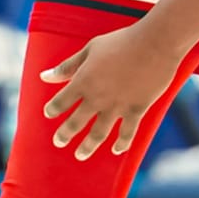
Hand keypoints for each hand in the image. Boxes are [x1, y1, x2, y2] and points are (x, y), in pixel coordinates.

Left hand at [39, 21, 184, 159]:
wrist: (154, 44)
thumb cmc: (121, 42)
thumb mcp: (90, 49)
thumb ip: (67, 66)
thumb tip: (44, 76)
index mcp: (83, 81)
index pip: (61, 102)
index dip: (53, 109)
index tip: (48, 113)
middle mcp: (97, 98)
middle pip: (76, 122)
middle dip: (65, 134)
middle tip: (58, 142)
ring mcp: (118, 106)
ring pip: (99, 134)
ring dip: (88, 146)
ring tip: (80, 155)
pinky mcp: (137, 110)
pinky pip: (127, 133)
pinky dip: (121, 144)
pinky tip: (116, 150)